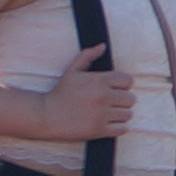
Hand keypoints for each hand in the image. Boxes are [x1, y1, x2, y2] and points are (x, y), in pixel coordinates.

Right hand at [21, 61, 159, 145]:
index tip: (112, 90)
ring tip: (107, 115)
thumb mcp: (72, 71)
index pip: (128, 81)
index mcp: (100, 81)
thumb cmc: (59, 93)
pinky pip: (122, 129)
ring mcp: (101, 114)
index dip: (122, 86)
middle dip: (122, 102)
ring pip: (128, 114)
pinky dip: (117, 128)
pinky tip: (107, 125)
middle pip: (131, 99)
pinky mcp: (98, 129)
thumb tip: (103, 46)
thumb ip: (88, 56)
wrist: (44, 116)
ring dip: (119, 115)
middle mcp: (103, 96)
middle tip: (109, 104)